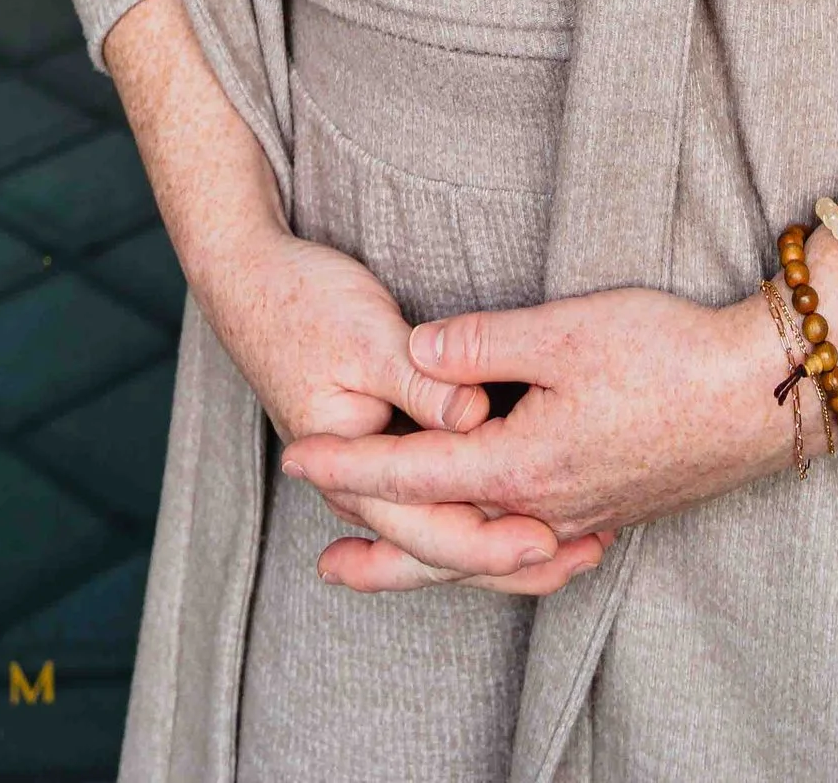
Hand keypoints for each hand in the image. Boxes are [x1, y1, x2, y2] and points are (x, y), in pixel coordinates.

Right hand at [198, 226, 604, 596]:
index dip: (491, 540)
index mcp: (351, 469)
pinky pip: (439, 496)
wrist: (249, 281)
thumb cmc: (303, 302)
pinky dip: (486, 506)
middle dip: (514, 557)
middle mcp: (360, 486)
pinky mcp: (387, 444)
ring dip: (505, 540)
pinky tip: (531, 508)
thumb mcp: (364, 335)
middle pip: (443, 545)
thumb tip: (476, 415)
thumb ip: (418, 381)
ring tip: (576, 548)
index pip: (428, 530)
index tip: (548, 537)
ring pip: (444, 527)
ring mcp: (373, 470)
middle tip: (588, 551)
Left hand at [281, 282, 837, 591]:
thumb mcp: (564, 329)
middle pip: (444, 542)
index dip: (352, 468)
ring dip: (435, 561)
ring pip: (489, 554)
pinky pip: (533, 551)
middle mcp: (546, 506)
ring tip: (395, 568)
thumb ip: (482, 342)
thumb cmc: (667, 353)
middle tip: (324, 565)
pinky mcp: (612, 508)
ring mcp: (583, 515)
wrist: (762, 393)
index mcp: (523, 464)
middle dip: (381, 552)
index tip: (298, 463)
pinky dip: (496, 560)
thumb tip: (416, 350)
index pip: (415, 473)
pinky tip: (497, 550)